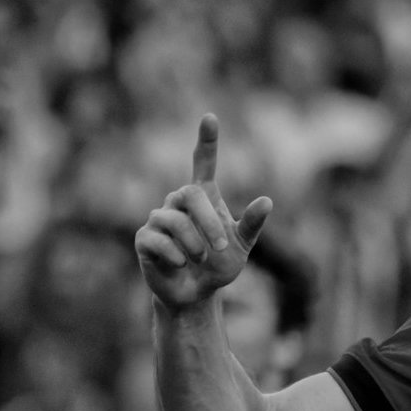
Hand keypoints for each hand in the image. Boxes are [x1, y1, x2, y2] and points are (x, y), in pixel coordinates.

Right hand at [135, 114, 271, 310]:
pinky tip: (180, 264)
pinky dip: (175, 255)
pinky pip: (157, 239)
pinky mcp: (144, 238)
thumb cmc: (219, 266)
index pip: (203, 163)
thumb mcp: (242, 247)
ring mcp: (158, 218)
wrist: (196, 294)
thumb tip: (267, 200)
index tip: (210, 117)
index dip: (206, 141)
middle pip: (190, 194)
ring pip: (174, 220)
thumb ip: (252, 224)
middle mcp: (178, 202)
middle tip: (220, 248)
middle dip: (208, 222)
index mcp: (203, 198)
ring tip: (199, 259)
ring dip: (193, 244)